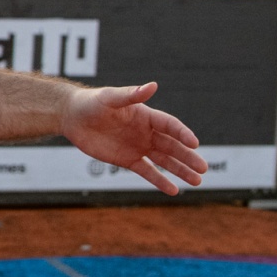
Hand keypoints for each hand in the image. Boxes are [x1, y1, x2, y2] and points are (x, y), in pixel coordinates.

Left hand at [59, 83, 204, 195]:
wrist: (73, 117)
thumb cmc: (92, 103)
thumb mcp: (111, 98)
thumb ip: (131, 94)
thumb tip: (153, 85)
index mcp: (146, 116)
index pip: (170, 126)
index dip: (183, 134)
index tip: (195, 144)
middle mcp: (147, 132)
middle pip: (172, 146)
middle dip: (188, 157)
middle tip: (203, 168)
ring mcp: (139, 147)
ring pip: (164, 161)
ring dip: (180, 171)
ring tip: (197, 182)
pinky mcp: (128, 160)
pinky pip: (147, 172)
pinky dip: (160, 181)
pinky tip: (174, 190)